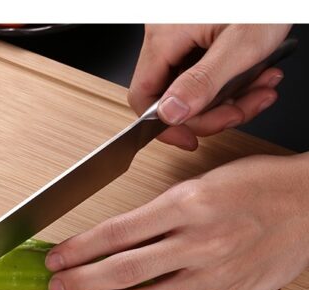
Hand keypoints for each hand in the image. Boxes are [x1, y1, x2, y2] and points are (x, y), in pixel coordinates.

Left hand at [45, 153, 308, 289]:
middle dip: (81, 281)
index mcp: (188, 204)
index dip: (79, 249)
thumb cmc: (258, 185)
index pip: (116, 232)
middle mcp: (198, 241)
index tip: (57, 256)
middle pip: (123, 271)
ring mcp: (212, 273)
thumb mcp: (201, 182)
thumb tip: (114, 238)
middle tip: (58, 285)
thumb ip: (158, 213)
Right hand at [128, 24, 290, 149]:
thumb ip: (203, 82)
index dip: (166, 126)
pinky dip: (230, 81)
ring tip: (260, 89)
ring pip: (191, 87)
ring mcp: (180, 36)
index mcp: (164, 36)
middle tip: (240, 111)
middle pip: (171, 95)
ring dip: (228, 98)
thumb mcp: (241, 44)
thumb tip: (170, 114)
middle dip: (211, 111)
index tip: (190, 139)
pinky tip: (255, 76)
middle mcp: (165, 35)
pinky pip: (203, 72)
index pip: (143, 96)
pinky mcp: (195, 35)